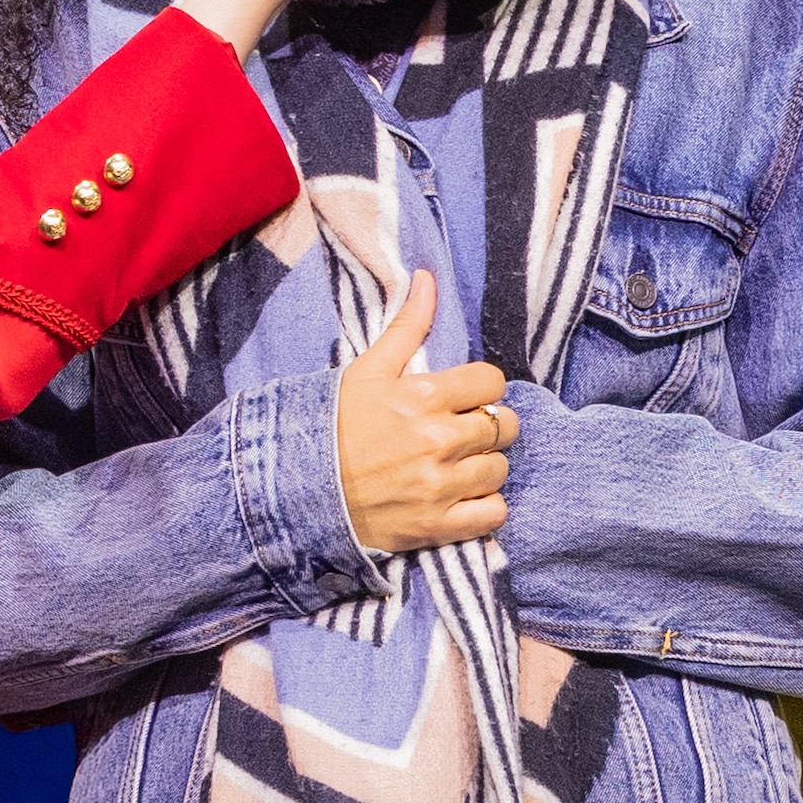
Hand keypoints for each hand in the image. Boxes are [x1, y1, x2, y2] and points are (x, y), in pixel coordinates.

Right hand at [332, 276, 516, 555]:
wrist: (298, 488)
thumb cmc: (334, 425)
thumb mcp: (368, 369)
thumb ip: (407, 325)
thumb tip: (428, 278)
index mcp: (425, 396)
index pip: (493, 382)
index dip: (480, 388)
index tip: (463, 398)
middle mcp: (438, 441)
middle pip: (504, 425)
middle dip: (486, 425)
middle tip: (460, 432)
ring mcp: (440, 486)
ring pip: (500, 469)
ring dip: (484, 466)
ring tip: (457, 465)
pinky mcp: (438, 525)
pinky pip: (494, 513)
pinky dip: (485, 507)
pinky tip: (463, 497)